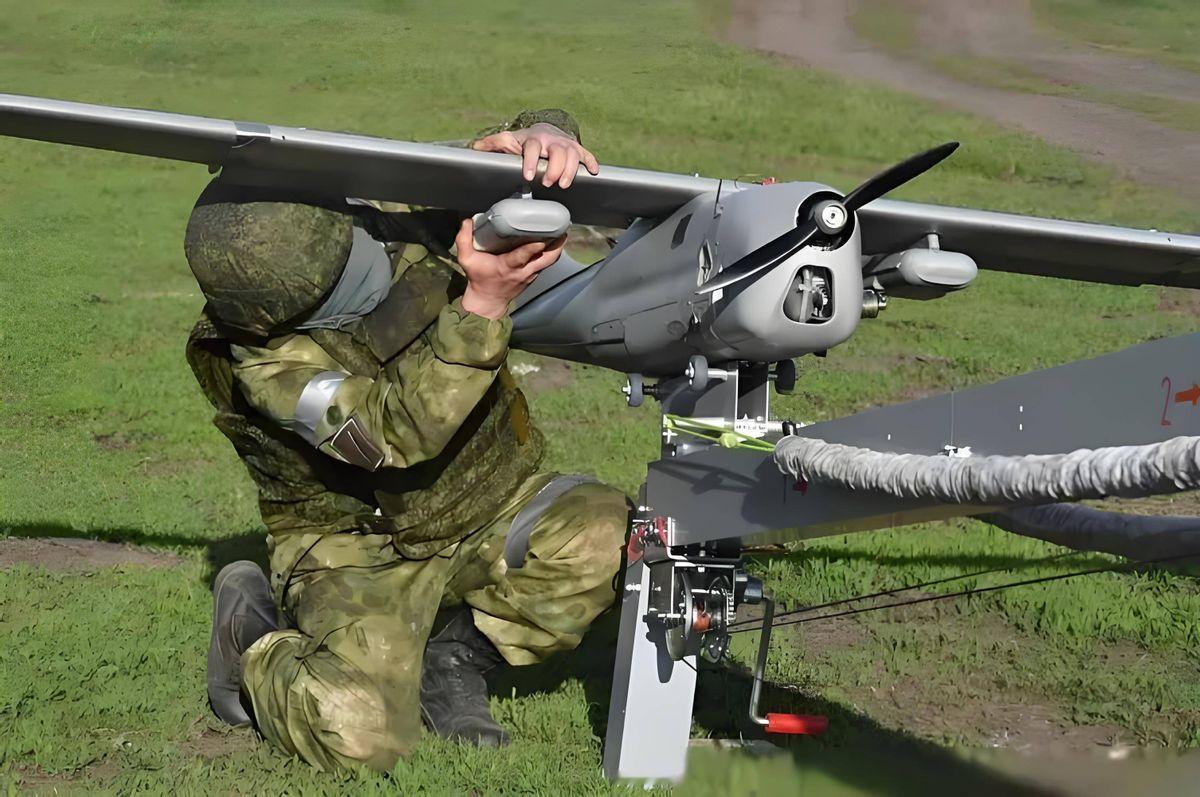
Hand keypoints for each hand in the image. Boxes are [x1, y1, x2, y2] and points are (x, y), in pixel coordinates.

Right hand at [456, 218, 565, 318]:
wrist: (487, 301)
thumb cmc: (479, 279)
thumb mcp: (466, 260)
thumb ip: (463, 240)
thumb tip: (467, 221)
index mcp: (507, 267)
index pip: (523, 257)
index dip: (533, 248)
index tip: (541, 238)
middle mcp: (523, 271)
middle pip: (546, 259)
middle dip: (556, 245)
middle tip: (562, 228)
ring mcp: (531, 274)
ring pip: (549, 261)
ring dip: (557, 247)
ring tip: (562, 230)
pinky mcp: (533, 275)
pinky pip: (545, 263)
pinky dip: (550, 252)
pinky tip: (552, 239)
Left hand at [472, 122, 599, 188]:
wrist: (544, 132)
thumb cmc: (524, 143)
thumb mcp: (508, 142)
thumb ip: (493, 145)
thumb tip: (475, 147)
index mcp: (533, 139)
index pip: (532, 148)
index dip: (530, 161)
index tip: (529, 176)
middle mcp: (551, 141)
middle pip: (557, 152)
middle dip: (554, 168)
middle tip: (549, 183)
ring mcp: (566, 145)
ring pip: (573, 154)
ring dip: (570, 169)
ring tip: (564, 184)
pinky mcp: (577, 150)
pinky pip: (587, 155)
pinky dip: (591, 162)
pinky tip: (593, 172)